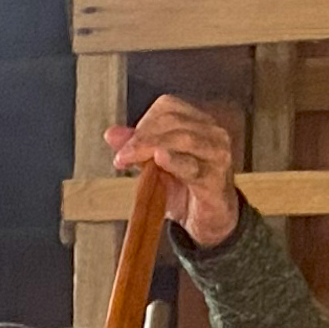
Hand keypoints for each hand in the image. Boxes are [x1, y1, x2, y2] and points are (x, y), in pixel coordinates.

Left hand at [108, 94, 239, 249]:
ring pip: (184, 139)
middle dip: (142, 136)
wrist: (210, 220)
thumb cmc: (185, 188)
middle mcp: (212, 133)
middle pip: (173, 121)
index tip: (126, 144)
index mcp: (198, 122)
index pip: (168, 107)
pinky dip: (174, 161)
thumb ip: (137, 147)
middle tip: (122, 155)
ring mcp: (218, 155)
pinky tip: (159, 159)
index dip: (144, 122)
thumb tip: (111, 134)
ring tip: (130, 159)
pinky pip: (194, 167)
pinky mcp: (217, 179)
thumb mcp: (156, 166)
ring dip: (151, 147)